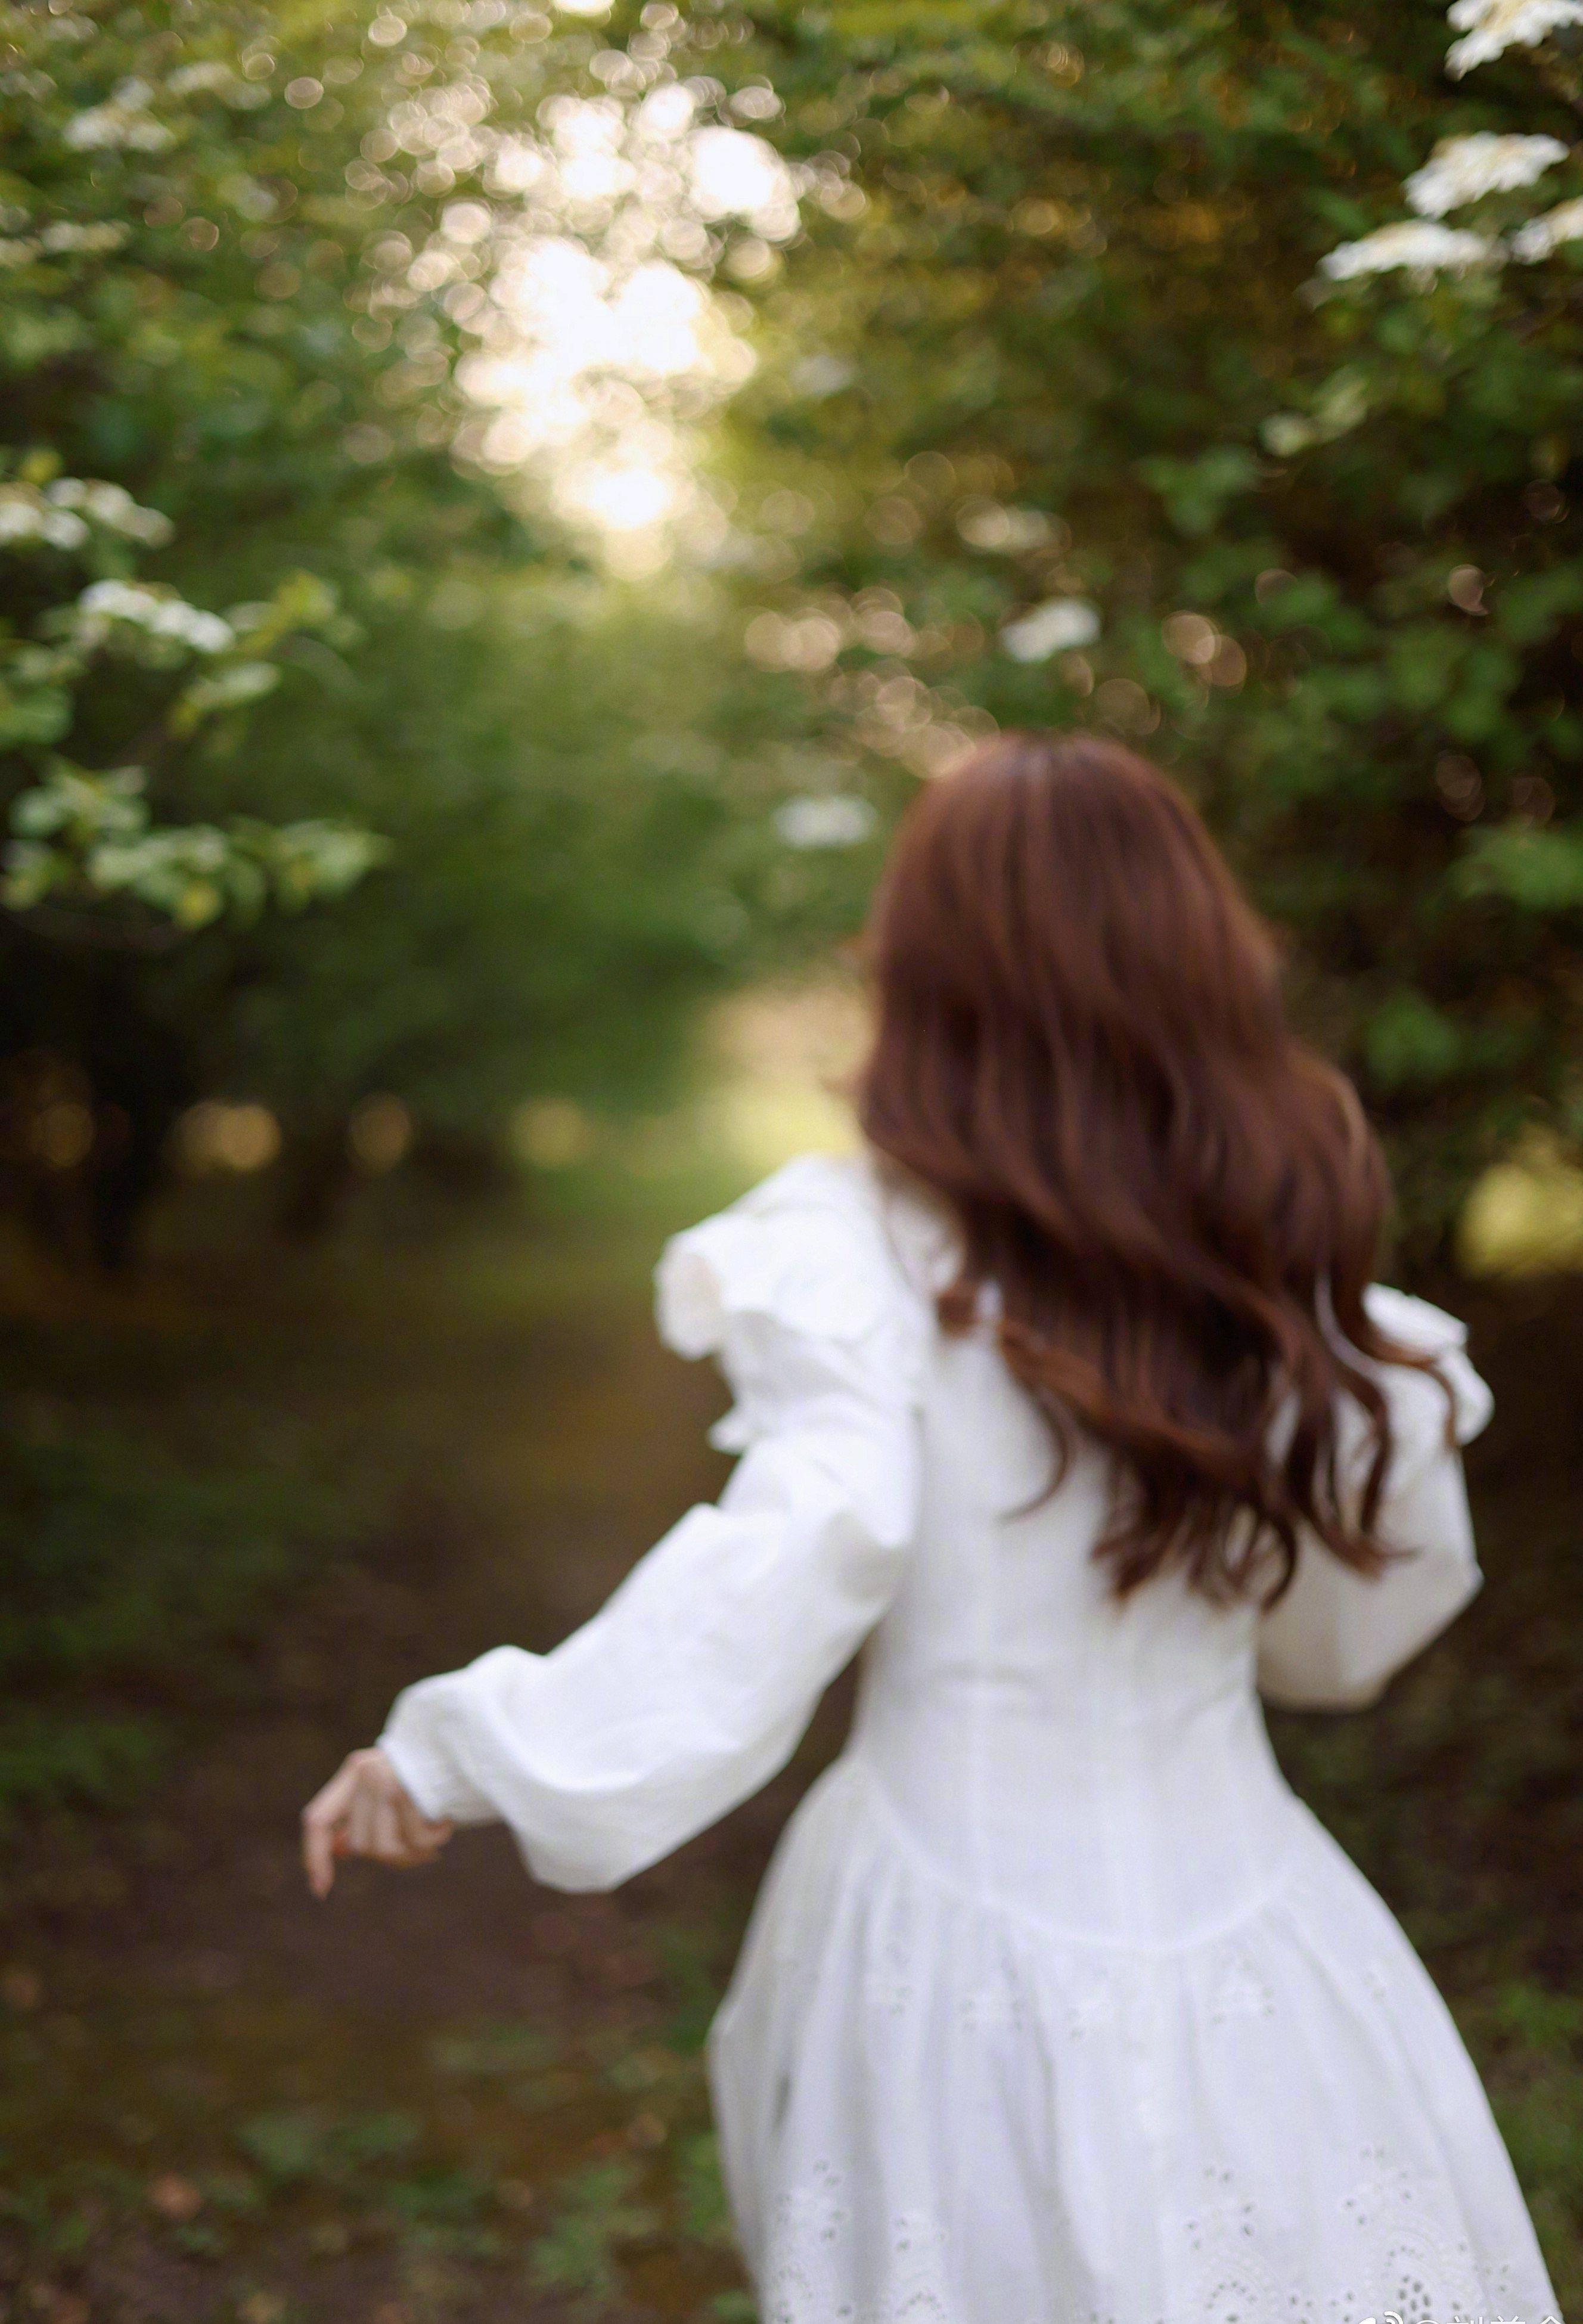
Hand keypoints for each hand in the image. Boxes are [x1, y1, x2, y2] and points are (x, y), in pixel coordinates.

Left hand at [301, 1746, 452, 1897]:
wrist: (469, 1743)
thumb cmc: (433, 1773)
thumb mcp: (393, 1791)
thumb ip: (366, 1817)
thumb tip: (340, 1851)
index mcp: (355, 1771)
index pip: (318, 1819)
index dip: (315, 1857)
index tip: (320, 1890)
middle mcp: (365, 1773)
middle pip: (359, 1843)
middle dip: (388, 1855)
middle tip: (417, 1848)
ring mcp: (384, 1781)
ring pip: (383, 1849)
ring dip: (412, 1853)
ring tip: (434, 1839)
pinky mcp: (405, 1791)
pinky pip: (412, 1841)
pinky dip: (433, 1840)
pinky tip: (446, 1823)